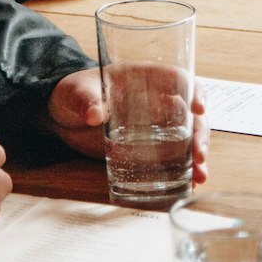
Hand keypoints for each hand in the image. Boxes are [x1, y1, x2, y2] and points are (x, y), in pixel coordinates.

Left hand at [47, 68, 209, 184]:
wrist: (61, 115)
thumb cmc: (73, 91)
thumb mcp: (77, 91)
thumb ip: (86, 99)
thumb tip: (94, 114)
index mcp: (143, 77)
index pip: (178, 78)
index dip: (193, 90)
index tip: (198, 108)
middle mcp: (156, 100)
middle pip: (189, 112)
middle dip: (200, 132)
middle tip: (200, 154)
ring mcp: (154, 126)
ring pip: (186, 136)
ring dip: (197, 154)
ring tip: (200, 176)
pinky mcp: (147, 148)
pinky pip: (173, 156)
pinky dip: (184, 170)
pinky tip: (190, 184)